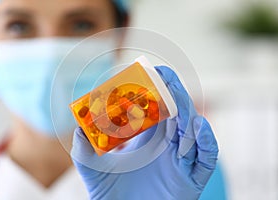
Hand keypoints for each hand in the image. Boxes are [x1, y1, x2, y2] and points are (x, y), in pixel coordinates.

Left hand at [71, 66, 218, 199]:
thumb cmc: (111, 195)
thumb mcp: (92, 167)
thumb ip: (83, 147)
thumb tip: (78, 127)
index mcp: (150, 137)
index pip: (160, 106)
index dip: (160, 88)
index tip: (153, 72)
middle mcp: (168, 144)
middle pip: (180, 111)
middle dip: (175, 94)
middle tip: (166, 79)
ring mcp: (182, 160)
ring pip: (193, 130)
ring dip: (187, 114)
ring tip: (175, 106)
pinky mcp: (192, 178)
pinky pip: (207, 158)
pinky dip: (206, 141)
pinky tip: (197, 126)